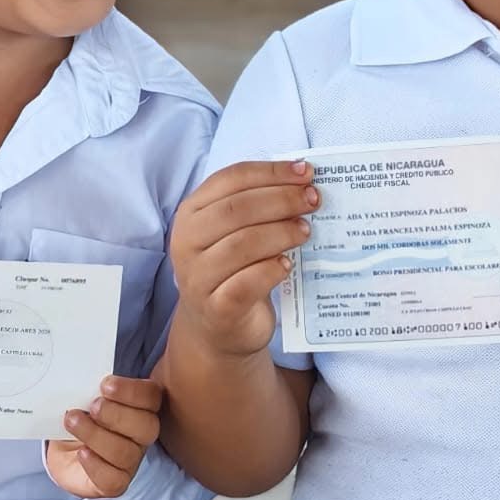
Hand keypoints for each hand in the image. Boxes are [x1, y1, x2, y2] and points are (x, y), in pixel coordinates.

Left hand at [45, 376, 162, 498]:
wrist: (64, 450)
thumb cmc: (81, 416)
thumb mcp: (84, 396)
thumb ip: (90, 387)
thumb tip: (79, 379)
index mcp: (141, 407)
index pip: (151, 397)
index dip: (131, 391)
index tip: (105, 384)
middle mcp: (141, 435)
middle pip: (146, 427)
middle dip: (116, 415)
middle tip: (92, 407)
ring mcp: (131, 461)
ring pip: (125, 452)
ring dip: (96, 435)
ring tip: (72, 422)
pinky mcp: (115, 483)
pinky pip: (113, 478)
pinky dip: (95, 464)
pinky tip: (81, 452)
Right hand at [169, 160, 317, 356]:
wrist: (218, 327)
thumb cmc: (232, 269)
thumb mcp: (236, 231)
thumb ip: (259, 206)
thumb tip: (303, 182)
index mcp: (192, 212)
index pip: (231, 179)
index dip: (271, 172)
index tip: (305, 172)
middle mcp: (187, 242)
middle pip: (237, 209)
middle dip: (281, 200)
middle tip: (312, 200)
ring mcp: (198, 277)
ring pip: (241, 245)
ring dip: (280, 233)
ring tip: (305, 231)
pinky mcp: (216, 308)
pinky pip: (246, 283)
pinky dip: (271, 270)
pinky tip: (288, 265)